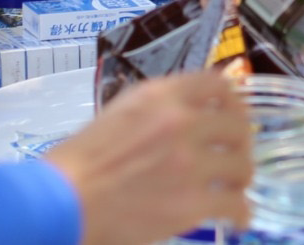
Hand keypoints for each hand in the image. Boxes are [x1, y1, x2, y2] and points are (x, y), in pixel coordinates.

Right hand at [46, 67, 251, 244]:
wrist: (62, 201)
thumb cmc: (80, 160)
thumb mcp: (120, 112)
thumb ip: (159, 105)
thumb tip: (192, 108)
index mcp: (162, 96)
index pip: (218, 85)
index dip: (233, 102)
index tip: (235, 115)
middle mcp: (182, 122)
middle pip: (238, 126)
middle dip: (241, 143)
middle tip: (236, 156)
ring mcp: (190, 164)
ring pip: (241, 166)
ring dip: (240, 179)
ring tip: (234, 189)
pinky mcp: (191, 204)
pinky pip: (234, 204)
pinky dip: (240, 212)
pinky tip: (237, 217)